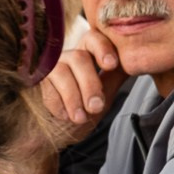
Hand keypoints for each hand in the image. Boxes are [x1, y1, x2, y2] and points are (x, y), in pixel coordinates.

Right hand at [36, 27, 127, 142]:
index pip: (95, 38)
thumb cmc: (80, 114)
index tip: (112, 65)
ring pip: (63, 72)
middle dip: (90, 84)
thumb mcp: (104, 97)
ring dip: (74, 97)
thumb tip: (136, 61)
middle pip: (80, 58)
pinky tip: (64, 117)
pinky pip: (48, 88)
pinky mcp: (36, 80)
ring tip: (81, 118)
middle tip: (96, 107)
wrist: (54, 135)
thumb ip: (114, 78)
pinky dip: (59, 105)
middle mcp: (69, 57)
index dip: (103, 48)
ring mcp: (51, 67)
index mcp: (88, 55)